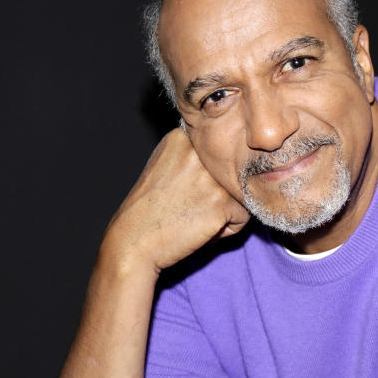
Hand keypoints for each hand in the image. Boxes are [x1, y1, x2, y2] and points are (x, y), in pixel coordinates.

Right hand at [104, 127, 250, 272]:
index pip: (217, 155)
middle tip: (189, 206)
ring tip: (194, 217)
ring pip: (240, 193)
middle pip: (231, 173)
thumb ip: (191, 156)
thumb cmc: (148, 210)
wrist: (134, 241)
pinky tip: (200, 229)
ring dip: (224, 211)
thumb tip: (227, 156)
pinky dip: (226, 229)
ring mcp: (212, 176)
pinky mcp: (223, 201)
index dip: (205, 178)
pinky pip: (243, 217)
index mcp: (182, 136)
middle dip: (217, 193)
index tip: (183, 190)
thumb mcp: (163, 165)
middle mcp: (199, 150)